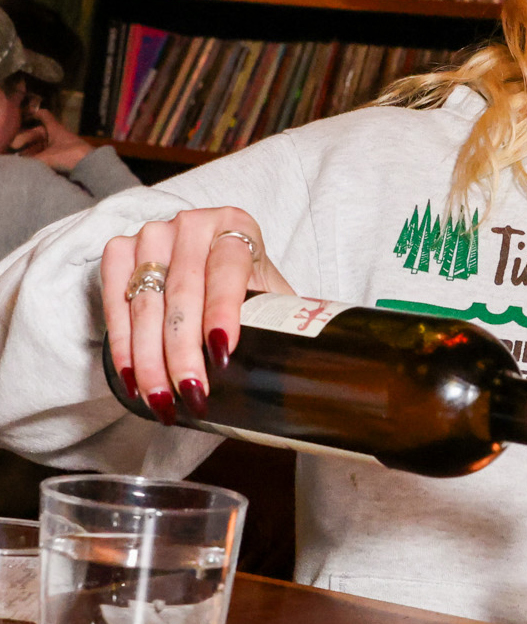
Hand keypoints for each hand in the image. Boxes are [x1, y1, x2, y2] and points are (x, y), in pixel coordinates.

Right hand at [9, 106, 91, 170]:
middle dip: (28, 140)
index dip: (35, 114)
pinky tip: (35, 165)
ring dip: (34, 151)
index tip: (26, 116)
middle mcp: (60, 135)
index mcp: (55, 129)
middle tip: (16, 148)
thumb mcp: (47, 157)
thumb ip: (32, 160)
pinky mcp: (68, 158)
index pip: (44, 116)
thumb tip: (21, 163)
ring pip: (45, 145)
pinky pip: (51, 155)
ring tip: (23, 159)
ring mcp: (64, 146)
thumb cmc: (70, 156)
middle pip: (40, 133)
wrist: (92, 168)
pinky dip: (42, 158)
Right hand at [101, 208, 294, 424]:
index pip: (227, 270)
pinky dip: (122, 345)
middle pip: (183, 293)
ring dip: (149, 358)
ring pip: (146, 304)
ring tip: (160, 399)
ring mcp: (152, 235)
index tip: (223, 353)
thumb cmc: (249, 289)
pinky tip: (132, 377)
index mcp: (236, 226)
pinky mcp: (120, 252)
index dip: (223, 312)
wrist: (217, 270)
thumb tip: (315, 366)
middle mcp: (191, 224)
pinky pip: (115, 302)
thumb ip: (287, 319)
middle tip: (191, 393)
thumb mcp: (273, 297)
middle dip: (183, 350)